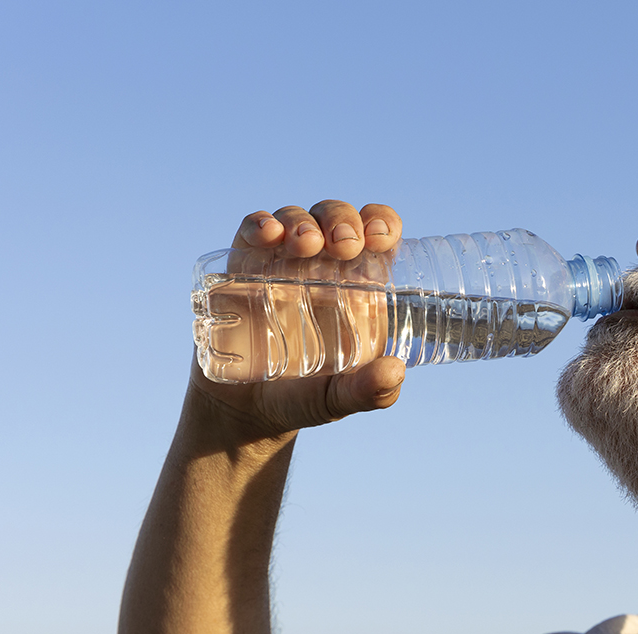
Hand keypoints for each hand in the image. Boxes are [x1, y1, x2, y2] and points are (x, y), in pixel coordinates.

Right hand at [191, 200, 407, 440]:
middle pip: (337, 219)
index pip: (378, 235)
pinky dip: (259, 224)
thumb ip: (371, 392)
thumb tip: (395, 370)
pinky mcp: (243, 268)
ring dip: (303, 221)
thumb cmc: (305, 398)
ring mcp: (281, 263)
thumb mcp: (340, 399)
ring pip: (297, 218)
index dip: (383, 222)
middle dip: (342, 220)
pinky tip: (267, 234)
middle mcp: (323, 267)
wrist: (247, 411)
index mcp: (359, 286)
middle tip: (343, 244)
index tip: (380, 237)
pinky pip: (251, 232)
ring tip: (305, 244)